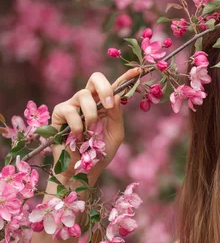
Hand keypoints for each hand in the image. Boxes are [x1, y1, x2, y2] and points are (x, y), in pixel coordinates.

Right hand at [49, 68, 139, 186]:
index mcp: (105, 105)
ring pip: (83, 95)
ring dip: (90, 116)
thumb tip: (115, 95)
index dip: (126, 77)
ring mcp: (73, 105)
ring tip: (90, 133)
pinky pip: (69, 110)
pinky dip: (77, 126)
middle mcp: (89, 101)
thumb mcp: (115, 133)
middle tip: (108, 105)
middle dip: (104, 87)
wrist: (83, 171)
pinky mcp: (59, 114)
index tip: (138, 71)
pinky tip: (78, 137)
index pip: (115, 87)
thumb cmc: (100, 153)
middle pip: (95, 79)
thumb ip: (116, 114)